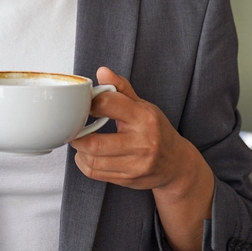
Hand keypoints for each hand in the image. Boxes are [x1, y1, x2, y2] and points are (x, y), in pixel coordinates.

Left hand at [71, 67, 213, 250]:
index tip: (84, 104)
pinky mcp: (129, 179)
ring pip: (93, 160)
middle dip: (77, 135)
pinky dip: (84, 163)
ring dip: (79, 150)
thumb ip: (121, 88)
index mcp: (144, 118)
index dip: (90, 102)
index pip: (108, 104)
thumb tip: (102, 71)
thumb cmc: (156, 130)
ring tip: (80, 141)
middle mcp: (142, 142)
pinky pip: (95, 173)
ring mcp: (136, 164)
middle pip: (95, 143)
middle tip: (74, 128)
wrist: (177, 165)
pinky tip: (86, 155)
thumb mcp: (143, 106)